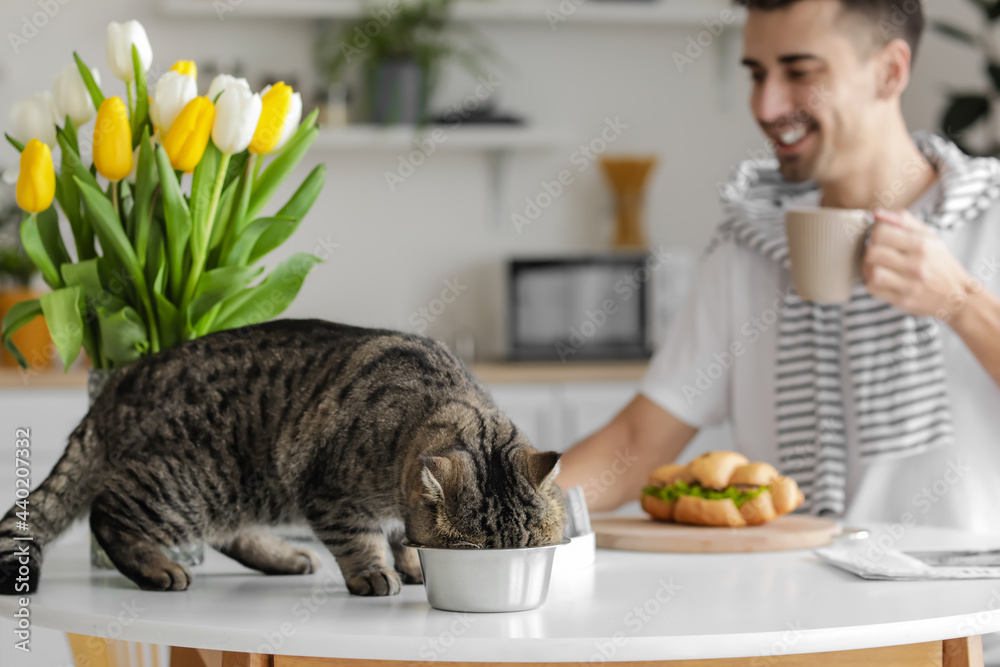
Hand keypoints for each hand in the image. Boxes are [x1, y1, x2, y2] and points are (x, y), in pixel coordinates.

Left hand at [862, 209, 979, 320]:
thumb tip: (876, 213)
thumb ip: (902, 221)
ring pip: (871, 272)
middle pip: (872, 252)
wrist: (957, 295)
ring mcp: (909, 285)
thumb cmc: (939, 262)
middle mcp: (916, 265)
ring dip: (868, 268)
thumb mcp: (929, 236)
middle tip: (878, 252)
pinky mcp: (902, 300)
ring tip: (877, 265)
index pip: (880, 233)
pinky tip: (881, 279)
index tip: (881, 237)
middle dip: (870, 251)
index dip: (875, 233)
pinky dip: (872, 282)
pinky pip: (873, 289)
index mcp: (922, 245)